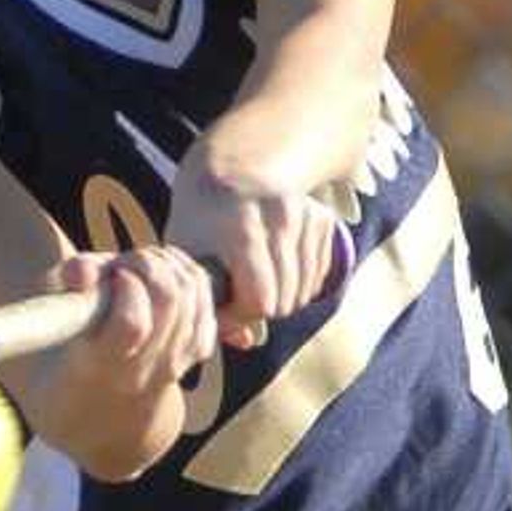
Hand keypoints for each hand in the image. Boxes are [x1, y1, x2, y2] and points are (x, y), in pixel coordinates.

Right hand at [27, 245, 220, 478]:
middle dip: (147, 264)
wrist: (101, 408)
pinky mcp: (198, 349)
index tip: (112, 279)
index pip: (133, 325)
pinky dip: (186, 273)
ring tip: (139, 267)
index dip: (128, 289)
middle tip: (124, 265)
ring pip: (191, 289)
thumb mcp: (57, 317)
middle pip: (170, 298)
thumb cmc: (72, 346)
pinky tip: (161, 276)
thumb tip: (82, 274)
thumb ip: (69, 288)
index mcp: (103, 366)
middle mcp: (146, 371)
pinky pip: (205, 295)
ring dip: (167, 264)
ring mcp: (177, 363)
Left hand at [166, 144, 349, 351]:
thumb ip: (208, 302)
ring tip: (256, 282)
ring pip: (305, 292)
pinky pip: (320, 275)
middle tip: (238, 295)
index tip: (222, 303)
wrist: (232, 167)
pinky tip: (277, 267)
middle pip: (285, 300)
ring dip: (282, 297)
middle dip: (261, 308)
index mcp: (240, 228)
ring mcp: (305, 214)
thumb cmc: (201, 220)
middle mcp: (278, 217)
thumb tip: (247, 342)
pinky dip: (300, 282)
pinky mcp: (322, 217)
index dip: (240, 313)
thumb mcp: (189, 255)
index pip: (261, 300)